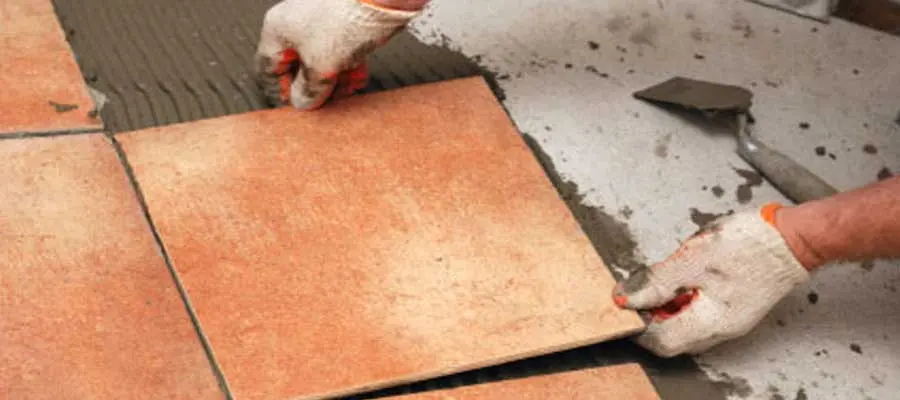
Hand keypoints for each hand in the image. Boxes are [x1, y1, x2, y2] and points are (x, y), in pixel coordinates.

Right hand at [254, 0, 424, 109]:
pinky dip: (347, 67)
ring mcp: (321, 21)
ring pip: (322, 59)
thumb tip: (302, 102)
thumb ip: (308, 91)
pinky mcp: (344, 22)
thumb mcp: (320, 68)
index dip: (281, 91)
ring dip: (333, 80)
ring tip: (345, 93)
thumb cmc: (343, 20)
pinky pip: (341, 50)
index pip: (268, 68)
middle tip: (325, 103)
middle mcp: (295, 23)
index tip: (295, 107)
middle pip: (298, 65)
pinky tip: (357, 79)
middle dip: (314, 87)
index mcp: (277, 30)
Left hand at [612, 204, 809, 356]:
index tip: (624, 304)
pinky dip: (683, 301)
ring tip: (660, 281)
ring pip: (685, 326)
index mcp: (711, 322)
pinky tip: (681, 279)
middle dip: (651, 316)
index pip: (661, 340)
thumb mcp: (692, 258)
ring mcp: (730, 320)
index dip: (638, 324)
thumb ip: (656, 281)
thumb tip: (626, 297)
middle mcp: (721, 329)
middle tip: (639, 290)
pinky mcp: (734, 308)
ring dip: (666, 308)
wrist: (792, 236)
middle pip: (673, 337)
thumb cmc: (749, 244)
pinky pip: (699, 314)